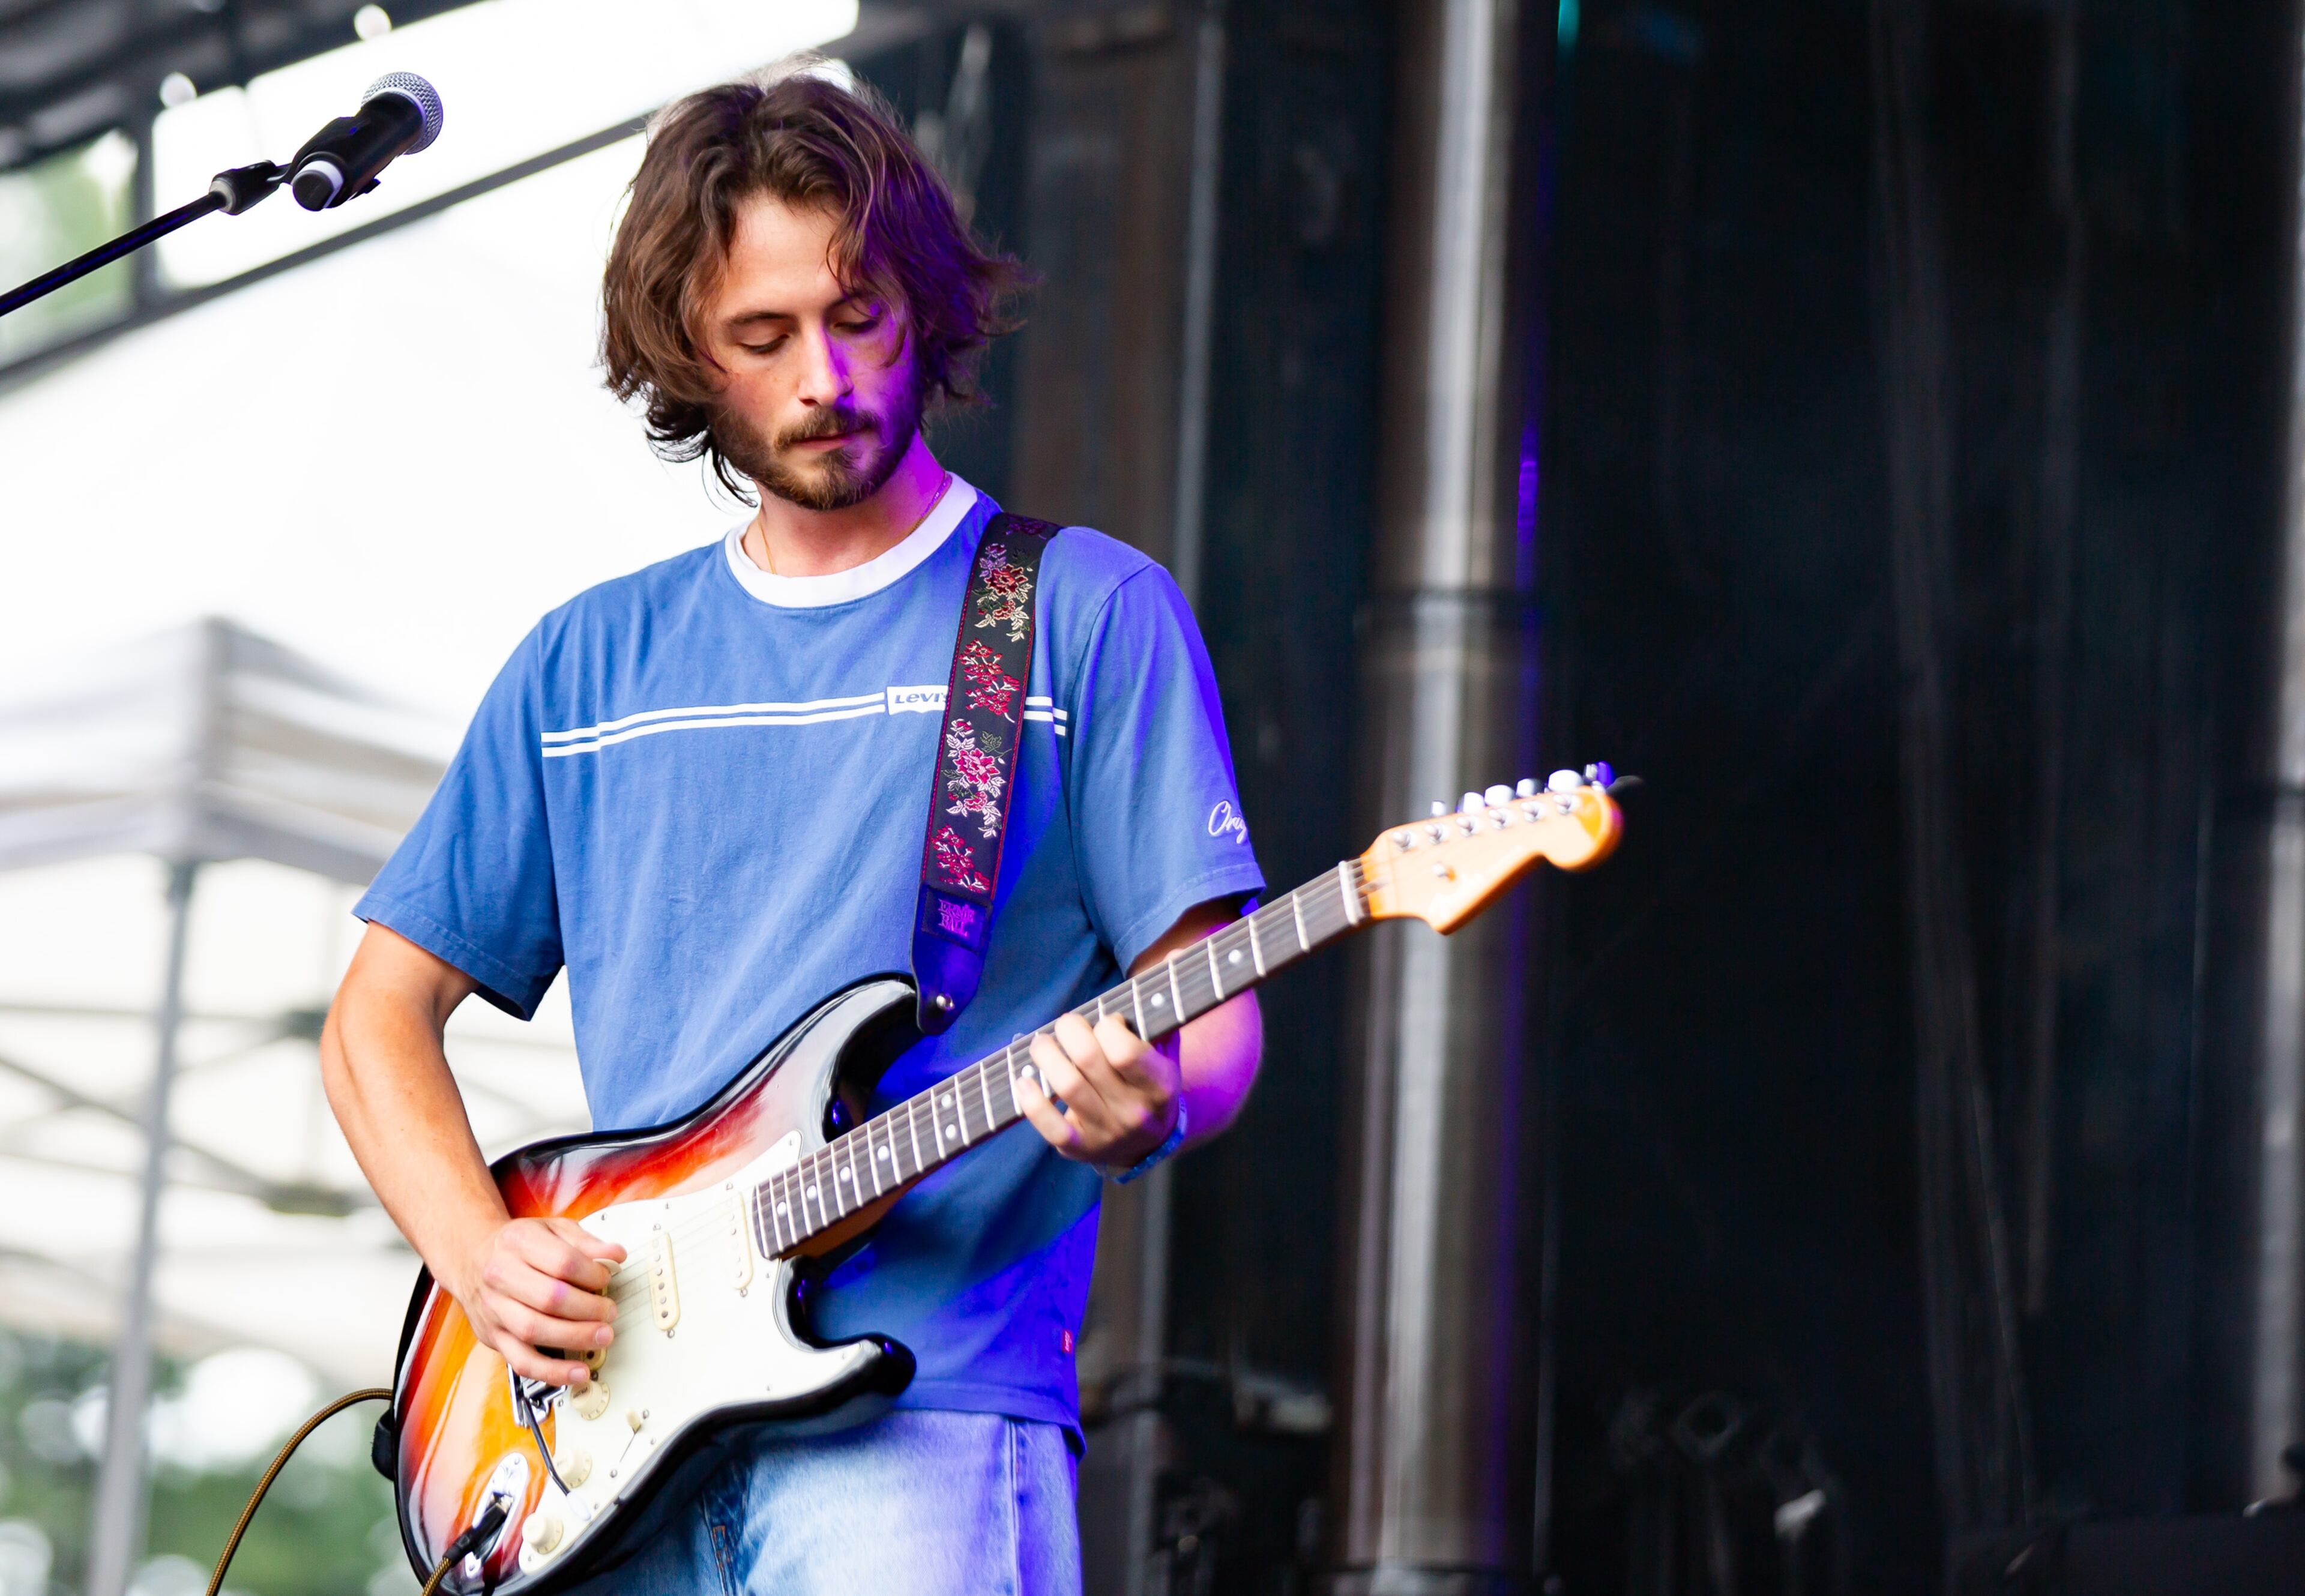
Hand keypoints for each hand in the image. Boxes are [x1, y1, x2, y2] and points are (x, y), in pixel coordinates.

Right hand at [449, 1217, 625, 1387]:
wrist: (470, 1257)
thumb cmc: (516, 1246)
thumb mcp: (551, 1229)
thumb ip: (585, 1242)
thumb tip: (615, 1254)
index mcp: (519, 1243)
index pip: (563, 1262)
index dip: (592, 1274)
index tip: (606, 1278)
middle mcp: (501, 1276)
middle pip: (550, 1298)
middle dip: (589, 1309)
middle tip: (610, 1312)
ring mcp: (494, 1309)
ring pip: (534, 1331)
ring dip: (575, 1337)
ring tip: (602, 1336)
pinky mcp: (492, 1336)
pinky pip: (522, 1362)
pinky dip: (552, 1371)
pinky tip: (577, 1372)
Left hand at [1014, 1012, 1180, 1169]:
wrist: (1149, 1142)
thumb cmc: (1149, 1082)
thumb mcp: (1166, 1051)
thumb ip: (1163, 1009)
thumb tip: (1172, 954)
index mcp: (1160, 1085)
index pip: (1125, 1050)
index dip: (1107, 1026)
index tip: (1105, 1022)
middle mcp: (1134, 1111)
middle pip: (1088, 1060)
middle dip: (1069, 1031)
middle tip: (1066, 1025)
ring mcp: (1106, 1132)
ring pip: (1066, 1086)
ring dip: (1045, 1055)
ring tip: (1042, 1043)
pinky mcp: (1080, 1148)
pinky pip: (1050, 1126)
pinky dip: (1031, 1101)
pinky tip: (1024, 1080)